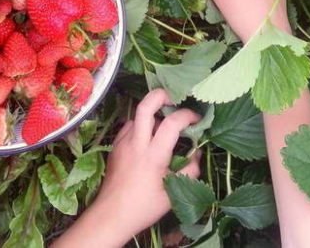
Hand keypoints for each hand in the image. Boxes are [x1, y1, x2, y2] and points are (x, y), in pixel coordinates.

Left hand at [51, 89, 200, 247]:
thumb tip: (196, 153)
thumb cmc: (144, 206)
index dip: (188, 115)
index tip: (197, 119)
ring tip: (164, 124)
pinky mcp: (114, 147)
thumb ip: (190, 170)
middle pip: (145, 105)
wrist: (111, 215)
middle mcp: (136, 143)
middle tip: (175, 98)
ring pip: (136, 116)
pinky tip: (147, 137)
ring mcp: (122, 143)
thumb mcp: (173, 192)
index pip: (172, 122)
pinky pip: (128, 127)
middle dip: (161, 95)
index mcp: (153, 155)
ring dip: (151, 114)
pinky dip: (140, 126)